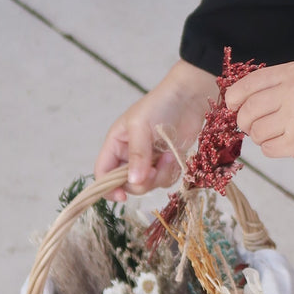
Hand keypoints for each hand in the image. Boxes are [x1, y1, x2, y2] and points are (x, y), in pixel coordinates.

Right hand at [94, 60, 217, 200]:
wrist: (190, 97)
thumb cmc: (160, 105)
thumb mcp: (141, 127)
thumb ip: (137, 155)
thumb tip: (133, 182)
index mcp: (116, 144)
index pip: (103, 173)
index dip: (108, 187)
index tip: (122, 196)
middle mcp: (129, 155)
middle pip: (127, 184)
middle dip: (142, 182)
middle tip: (154, 169)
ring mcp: (149, 160)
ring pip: (148, 184)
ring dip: (160, 176)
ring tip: (169, 157)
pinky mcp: (167, 162)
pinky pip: (165, 180)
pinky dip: (171, 173)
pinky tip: (175, 157)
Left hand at [225, 62, 293, 166]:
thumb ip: (279, 84)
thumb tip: (238, 101)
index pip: (250, 83)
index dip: (234, 97)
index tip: (232, 105)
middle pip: (248, 111)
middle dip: (244, 121)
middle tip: (251, 125)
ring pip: (256, 133)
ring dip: (261, 136)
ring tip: (280, 132)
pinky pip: (268, 149)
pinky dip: (272, 148)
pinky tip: (289, 142)